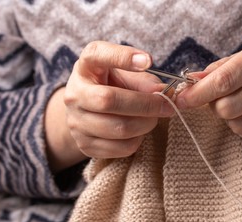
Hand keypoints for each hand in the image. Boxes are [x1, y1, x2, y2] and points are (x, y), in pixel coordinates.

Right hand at [64, 41, 175, 158]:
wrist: (90, 113)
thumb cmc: (115, 88)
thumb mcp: (128, 77)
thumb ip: (147, 82)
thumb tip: (167, 94)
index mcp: (85, 67)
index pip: (96, 54)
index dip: (122, 57)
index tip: (148, 60)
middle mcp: (75, 93)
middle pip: (109, 100)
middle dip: (146, 104)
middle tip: (167, 106)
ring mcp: (76, 122)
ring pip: (119, 128)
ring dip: (146, 124)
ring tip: (153, 118)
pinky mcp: (85, 145)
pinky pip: (122, 148)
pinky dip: (139, 140)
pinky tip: (139, 131)